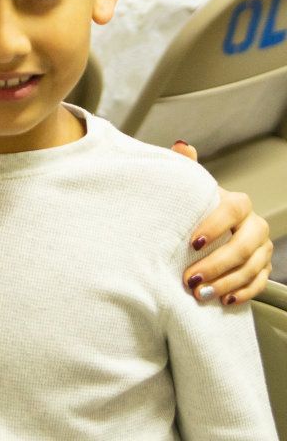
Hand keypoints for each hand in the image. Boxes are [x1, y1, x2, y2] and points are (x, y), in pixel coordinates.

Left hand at [172, 141, 272, 304]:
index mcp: (237, 203)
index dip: (214, 226)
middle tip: (190, 279)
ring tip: (200, 293)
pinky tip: (222, 301)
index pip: (231, 211)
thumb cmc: (196, 209)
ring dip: (225, 283)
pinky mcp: (263, 268)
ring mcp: (262, 249)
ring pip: (251, 268)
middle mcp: (255, 225)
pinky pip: (259, 284)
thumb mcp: (191, 191)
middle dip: (216, 264)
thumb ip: (188, 169)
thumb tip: (182, 145)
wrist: (209, 231)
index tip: (191, 242)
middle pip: (243, 246)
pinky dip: (241, 293)